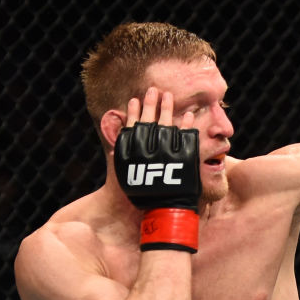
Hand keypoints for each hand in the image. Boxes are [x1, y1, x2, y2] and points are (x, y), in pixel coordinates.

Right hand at [114, 88, 200, 211]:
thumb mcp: (127, 177)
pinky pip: (187, 135)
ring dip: (167, 107)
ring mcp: (169, 151)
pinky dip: (187, 124)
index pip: (132, 126)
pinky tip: (187, 114)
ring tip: (167, 95)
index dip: (133, 112)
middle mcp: (150, 149)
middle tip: (153, 89)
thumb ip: (121, 161)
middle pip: (150, 120)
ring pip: (167, 123)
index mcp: (134, 152)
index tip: (134, 100)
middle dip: (151, 103)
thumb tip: (111, 150)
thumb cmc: (145, 195)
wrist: (165, 210)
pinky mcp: (185, 156)